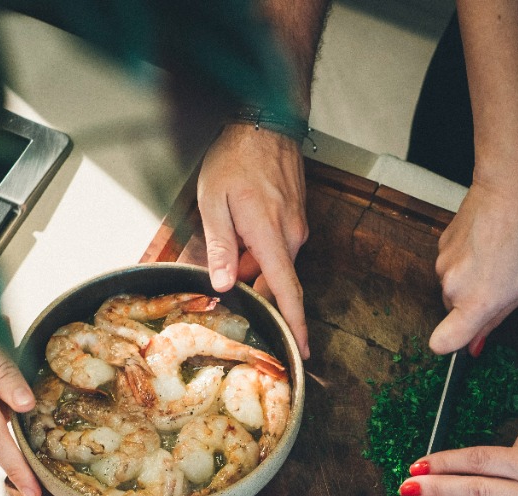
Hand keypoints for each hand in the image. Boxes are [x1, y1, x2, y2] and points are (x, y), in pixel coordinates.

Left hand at [194, 123, 310, 356]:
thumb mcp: (214, 202)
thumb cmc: (235, 159)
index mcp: (271, 236)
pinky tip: (241, 223)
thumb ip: (220, 247)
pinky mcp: (296, 218)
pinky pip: (277, 246)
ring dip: (251, 259)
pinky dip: (258, 245)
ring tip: (229, 228)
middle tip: (224, 264)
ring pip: (273, 262)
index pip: (287, 291)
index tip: (302, 350)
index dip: (294, 324)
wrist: (264, 124)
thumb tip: (225, 285)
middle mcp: (292, 236)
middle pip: (274, 279)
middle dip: (250, 280)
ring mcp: (297, 227)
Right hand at [429, 173, 517, 354]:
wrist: (509, 191)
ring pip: (452, 286)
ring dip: (469, 278)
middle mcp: (452, 288)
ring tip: (495, 257)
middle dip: (471, 303)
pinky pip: (450, 265)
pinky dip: (465, 259)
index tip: (461, 339)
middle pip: (453, 310)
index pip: (442, 342)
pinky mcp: (440, 246)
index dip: (449, 345)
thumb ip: (495, 319)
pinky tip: (485, 242)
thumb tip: (475, 344)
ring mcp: (442, 265)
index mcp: (476, 303)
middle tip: (499, 282)